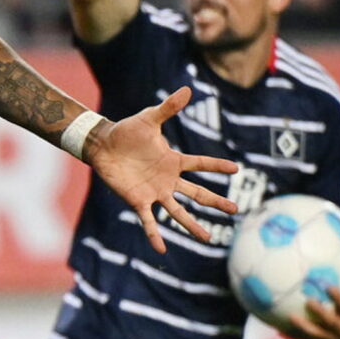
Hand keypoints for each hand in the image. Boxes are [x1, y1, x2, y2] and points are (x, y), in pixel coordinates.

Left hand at [83, 88, 237, 252]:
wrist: (103, 145)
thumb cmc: (127, 131)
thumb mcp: (150, 119)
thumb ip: (169, 108)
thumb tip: (187, 89)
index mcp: (174, 161)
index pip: (201, 164)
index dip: (217, 166)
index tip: (237, 169)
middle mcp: (168, 179)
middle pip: (197, 193)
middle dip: (216, 202)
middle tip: (236, 210)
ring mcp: (154, 192)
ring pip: (178, 212)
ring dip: (192, 225)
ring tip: (208, 238)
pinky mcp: (138, 200)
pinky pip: (149, 221)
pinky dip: (155, 234)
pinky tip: (162, 249)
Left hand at [275, 269, 339, 338]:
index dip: (338, 298)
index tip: (329, 287)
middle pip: (331, 321)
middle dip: (320, 312)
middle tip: (309, 300)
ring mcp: (331, 337)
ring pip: (316, 333)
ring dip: (303, 326)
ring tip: (291, 317)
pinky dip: (294, 335)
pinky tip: (279, 330)